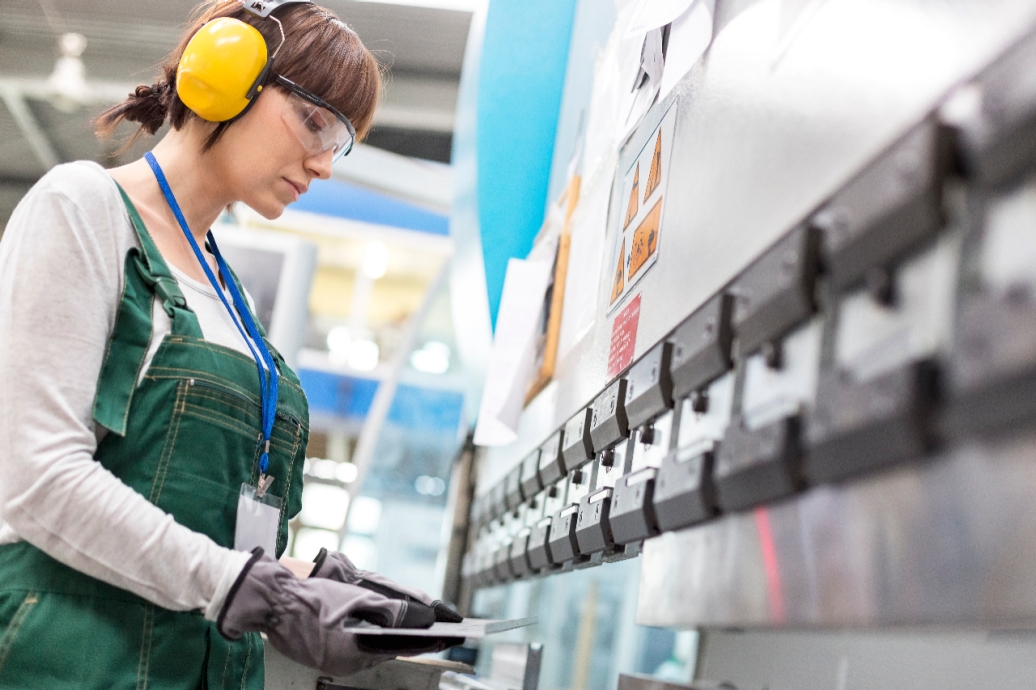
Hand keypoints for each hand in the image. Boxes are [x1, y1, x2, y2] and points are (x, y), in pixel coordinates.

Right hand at [218, 549, 458, 676]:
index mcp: (354, 652)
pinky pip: (355, 651)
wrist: (271, 603)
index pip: (400, 648)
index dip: (426, 641)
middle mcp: (346, 664)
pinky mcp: (325, 657)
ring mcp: (334, 663)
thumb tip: (412, 617)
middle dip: (411, 640)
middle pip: (386, 651)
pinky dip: (370, 640)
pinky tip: (379, 630)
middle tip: (438, 633)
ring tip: (415, 631)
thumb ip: (384, 610)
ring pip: (371, 652)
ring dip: (390, 640)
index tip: (447, 638)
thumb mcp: (352, 600)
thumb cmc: (309, 600)